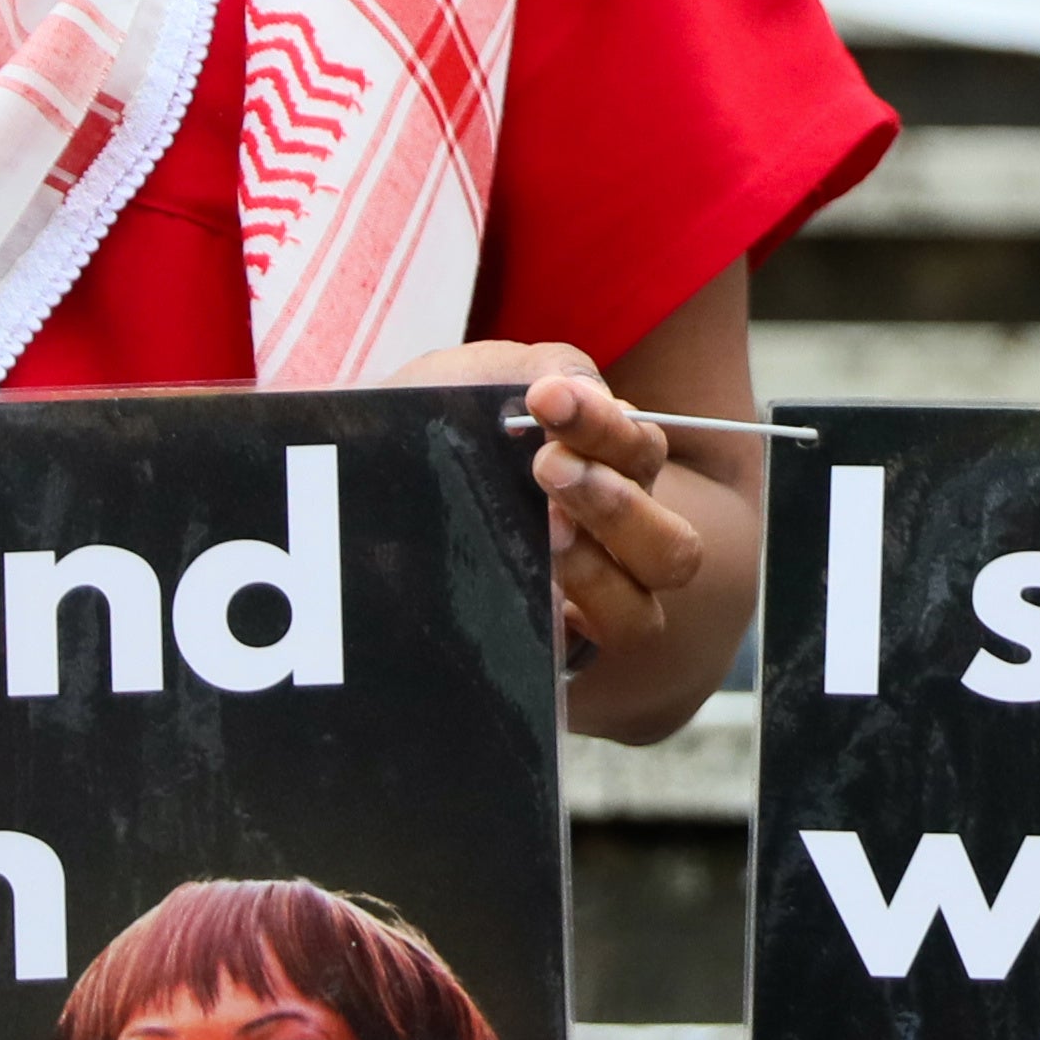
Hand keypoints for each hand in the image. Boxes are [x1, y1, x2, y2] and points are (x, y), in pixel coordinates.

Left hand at [408, 338, 721, 691]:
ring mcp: (587, 616)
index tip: (546, 398)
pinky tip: (526, 595)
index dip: (605, 426)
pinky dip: (556, 630)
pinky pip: (575, 663)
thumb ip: (540, 375)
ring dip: (596, 572)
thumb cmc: (440, 438)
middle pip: (673, 549)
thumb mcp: (480, 388)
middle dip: (617, 504)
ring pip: (639, 618)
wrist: (365, 509)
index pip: (642, 453)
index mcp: (612, 474)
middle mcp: (616, 550)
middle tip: (546, 466)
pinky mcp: (545, 661)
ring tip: (541, 534)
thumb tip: (571, 388)